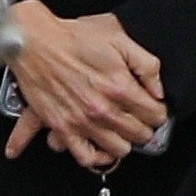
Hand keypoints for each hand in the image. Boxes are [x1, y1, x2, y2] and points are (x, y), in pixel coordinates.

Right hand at [2, 1, 166, 165]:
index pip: (155, 114)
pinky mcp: (63, 129)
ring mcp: (83, 122)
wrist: (35, 43)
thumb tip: (158, 90)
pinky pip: (86, 157)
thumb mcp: (119, 37)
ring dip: (125, 141)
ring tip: (123, 131)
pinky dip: (97, 157)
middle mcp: (103, 109)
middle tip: (141, 119)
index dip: (159, 111)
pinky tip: (102, 148)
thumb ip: (146, 64)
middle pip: (140, 135)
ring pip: (119, 149)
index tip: (155, 108)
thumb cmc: (73, 38)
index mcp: (120, 87)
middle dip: (146, 127)